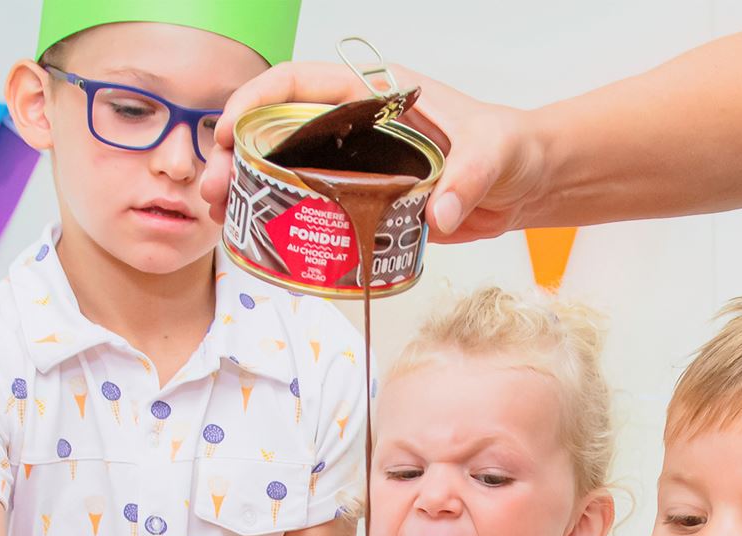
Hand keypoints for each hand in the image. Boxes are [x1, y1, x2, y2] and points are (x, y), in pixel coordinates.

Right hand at [199, 62, 541, 241]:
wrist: (527, 184)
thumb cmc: (510, 149)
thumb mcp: (493, 155)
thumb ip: (469, 180)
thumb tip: (442, 214)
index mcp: (377, 95)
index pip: (302, 84)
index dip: (258, 101)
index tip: (231, 129)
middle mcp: (360, 128)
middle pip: (282, 132)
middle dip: (238, 155)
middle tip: (214, 188)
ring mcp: (361, 168)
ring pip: (292, 173)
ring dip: (253, 194)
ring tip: (223, 217)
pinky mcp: (370, 205)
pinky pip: (321, 212)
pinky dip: (291, 226)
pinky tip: (268, 245)